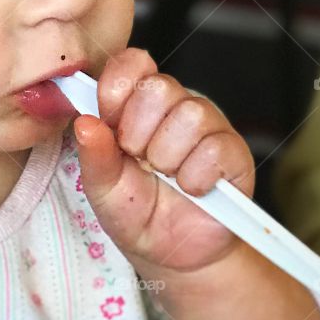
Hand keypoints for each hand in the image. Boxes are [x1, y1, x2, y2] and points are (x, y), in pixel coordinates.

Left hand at [74, 48, 254, 275]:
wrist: (173, 255)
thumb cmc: (137, 215)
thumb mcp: (102, 189)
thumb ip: (94, 156)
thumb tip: (85, 123)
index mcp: (137, 106)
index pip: (131, 65)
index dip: (117, 90)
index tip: (111, 124)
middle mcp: (174, 107)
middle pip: (157, 88)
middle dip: (138, 134)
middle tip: (140, 162)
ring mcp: (208, 126)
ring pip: (189, 116)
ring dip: (168, 159)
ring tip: (167, 178)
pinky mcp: (235, 152)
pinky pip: (215, 149)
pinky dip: (195, 178)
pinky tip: (192, 189)